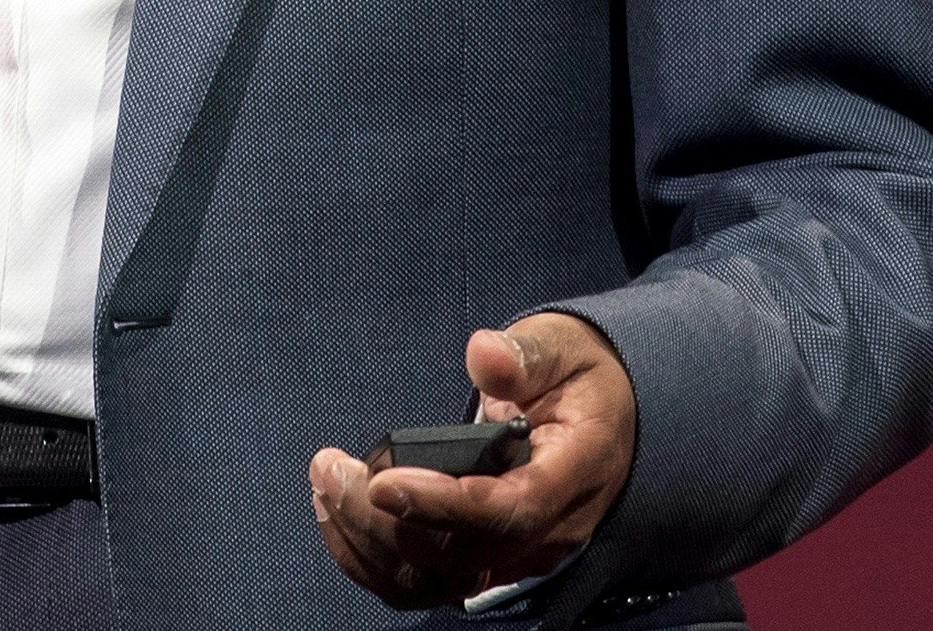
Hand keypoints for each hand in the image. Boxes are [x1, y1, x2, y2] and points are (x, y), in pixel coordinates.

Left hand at [309, 314, 635, 609]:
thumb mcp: (564, 348)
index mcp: (573, 475)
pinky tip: (339, 518)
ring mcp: (515, 554)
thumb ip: (525, 354)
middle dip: (381, 519)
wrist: (606, 418)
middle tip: (329, 469)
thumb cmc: (579, 380)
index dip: (441, 504)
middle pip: (459, 553)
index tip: (381, 482)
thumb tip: (483, 355)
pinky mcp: (486, 561)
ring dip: (370, 544)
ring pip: (435, 581)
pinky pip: (427, 583)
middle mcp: (546, 531)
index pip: (508, 510)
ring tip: (327, 488)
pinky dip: (375, 561)